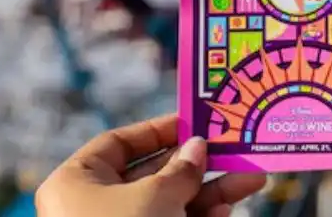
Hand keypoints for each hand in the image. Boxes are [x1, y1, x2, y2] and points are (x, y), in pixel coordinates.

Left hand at [36, 114, 266, 216]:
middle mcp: (95, 207)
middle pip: (153, 174)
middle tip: (234, 151)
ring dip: (212, 192)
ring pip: (170, 204)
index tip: (194, 123)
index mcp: (78, 183)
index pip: (117, 144)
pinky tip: (227, 210)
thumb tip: (198, 146)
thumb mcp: (155, 194)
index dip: (157, 131)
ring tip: (253, 180)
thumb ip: (181, 169)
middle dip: (199, 164)